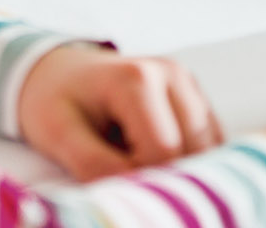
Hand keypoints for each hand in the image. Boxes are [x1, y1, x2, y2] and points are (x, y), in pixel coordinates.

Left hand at [18, 43, 223, 178]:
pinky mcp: (195, 96)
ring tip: (136, 164)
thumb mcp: (58, 135)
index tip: (114, 186)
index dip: (143, 179)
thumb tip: (137, 193)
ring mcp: (187, 82)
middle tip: (125, 178)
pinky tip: (155, 159)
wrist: (59, 72)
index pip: (163, 151)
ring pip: (209, 147)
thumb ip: (96, 165)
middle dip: (166, 176)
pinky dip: (190, 160)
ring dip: (181, 168)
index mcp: (137, 79)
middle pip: (194, 150)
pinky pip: (210, 141)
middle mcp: (172, 74)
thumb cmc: (54, 102)